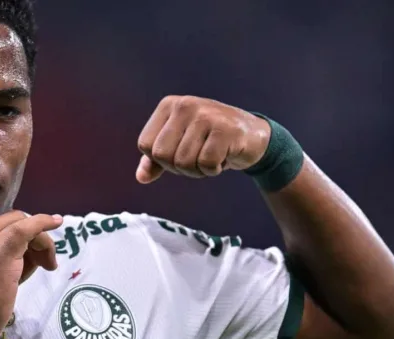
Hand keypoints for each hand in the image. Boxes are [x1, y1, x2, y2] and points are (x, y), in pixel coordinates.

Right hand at [0, 150, 61, 338]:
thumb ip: (3, 261)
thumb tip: (31, 256)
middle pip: (13, 218)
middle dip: (34, 237)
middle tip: (45, 264)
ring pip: (24, 225)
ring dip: (42, 243)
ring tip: (47, 267)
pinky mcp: (1, 250)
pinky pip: (29, 228)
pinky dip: (45, 223)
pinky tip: (58, 222)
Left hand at [136, 96, 271, 183]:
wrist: (252, 136)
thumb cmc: (211, 140)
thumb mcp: (179, 145)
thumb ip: (156, 160)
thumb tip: (141, 177)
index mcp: (169, 106)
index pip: (146, 145)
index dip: (161, 160)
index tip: (180, 153)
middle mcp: (185, 105)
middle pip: (162, 155)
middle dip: (179, 168)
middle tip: (197, 158)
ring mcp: (205, 115)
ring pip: (183, 162)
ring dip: (198, 170)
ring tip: (211, 156)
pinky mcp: (225, 129)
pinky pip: (206, 164)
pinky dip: (214, 169)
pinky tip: (223, 156)